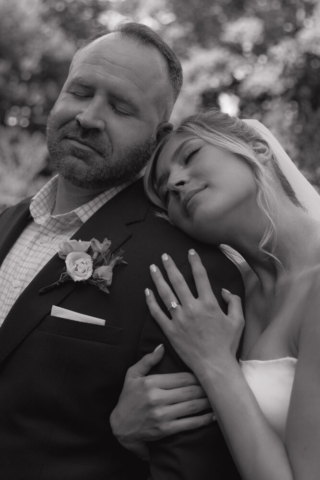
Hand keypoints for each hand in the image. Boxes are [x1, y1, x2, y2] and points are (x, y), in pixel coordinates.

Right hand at [110, 344, 213, 458]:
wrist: (119, 427)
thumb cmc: (127, 398)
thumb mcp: (132, 375)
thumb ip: (147, 360)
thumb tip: (162, 347)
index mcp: (151, 383)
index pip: (182, 377)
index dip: (197, 376)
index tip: (207, 374)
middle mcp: (157, 398)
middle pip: (190, 391)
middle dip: (206, 388)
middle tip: (218, 384)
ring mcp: (162, 415)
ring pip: (192, 406)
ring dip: (208, 403)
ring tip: (219, 398)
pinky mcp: (165, 430)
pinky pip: (189, 424)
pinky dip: (203, 420)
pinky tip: (213, 416)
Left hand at [145, 250, 243, 377]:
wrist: (214, 366)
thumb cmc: (227, 344)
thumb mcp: (237, 321)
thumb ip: (233, 301)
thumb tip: (223, 290)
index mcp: (209, 303)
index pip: (200, 276)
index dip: (195, 261)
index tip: (190, 252)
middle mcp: (192, 308)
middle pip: (178, 281)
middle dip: (170, 266)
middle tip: (164, 256)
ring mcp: (179, 319)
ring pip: (165, 294)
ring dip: (158, 279)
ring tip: (152, 267)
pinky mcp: (169, 330)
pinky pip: (157, 313)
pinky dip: (150, 301)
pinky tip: (147, 291)